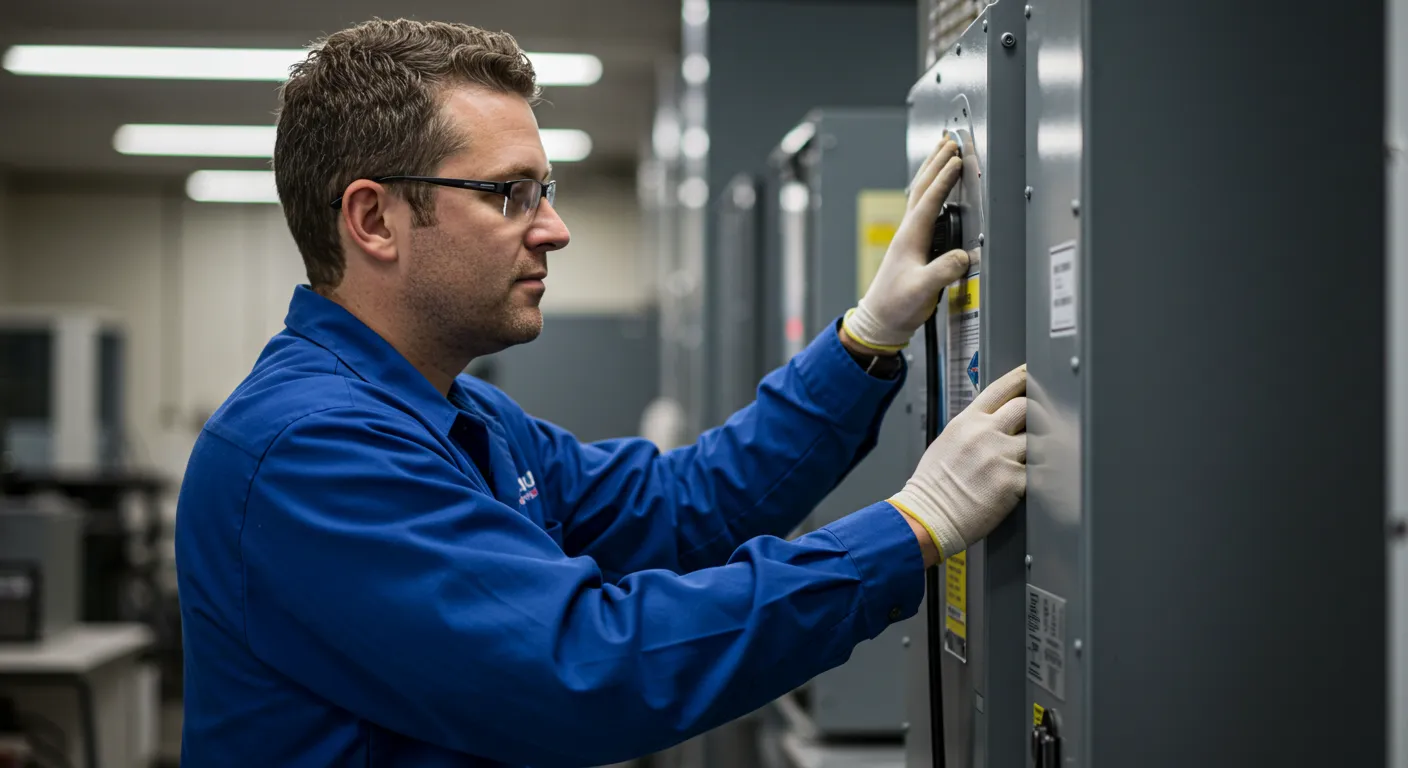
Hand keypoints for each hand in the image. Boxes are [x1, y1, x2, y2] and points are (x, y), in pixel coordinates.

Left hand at [842, 138, 970, 350]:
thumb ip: (943, 272)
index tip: (957, 158)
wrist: (880, 322)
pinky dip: (931, 191)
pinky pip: (923, 208)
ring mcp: (909, 238)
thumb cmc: (896, 307)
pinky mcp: (912, 246)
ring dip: (932, 171)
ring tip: (943, 152)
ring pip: (920, 194)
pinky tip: (936, 190)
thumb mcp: (922, 290)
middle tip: (950, 139)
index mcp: (910, 238)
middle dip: (937, 162)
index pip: (930, 200)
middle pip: (922, 188)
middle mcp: (908, 233)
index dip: (944, 179)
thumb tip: (963, 256)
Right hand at [890, 365, 1027, 560]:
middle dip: (1039, 413)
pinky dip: (1044, 473)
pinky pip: (1040, 471)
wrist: (928, 514)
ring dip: (1044, 445)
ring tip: (1044, 453)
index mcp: (968, 420)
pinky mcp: (1013, 481)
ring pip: (1039, 438)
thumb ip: (974, 427)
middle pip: (1028, 407)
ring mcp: (1001, 456)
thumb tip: (996, 421)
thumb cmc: (933, 484)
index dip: (1023, 378)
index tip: (1034, 376)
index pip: (1003, 388)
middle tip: (1045, 421)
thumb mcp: (948, 440)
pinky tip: (1043, 476)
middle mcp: (985, 433)